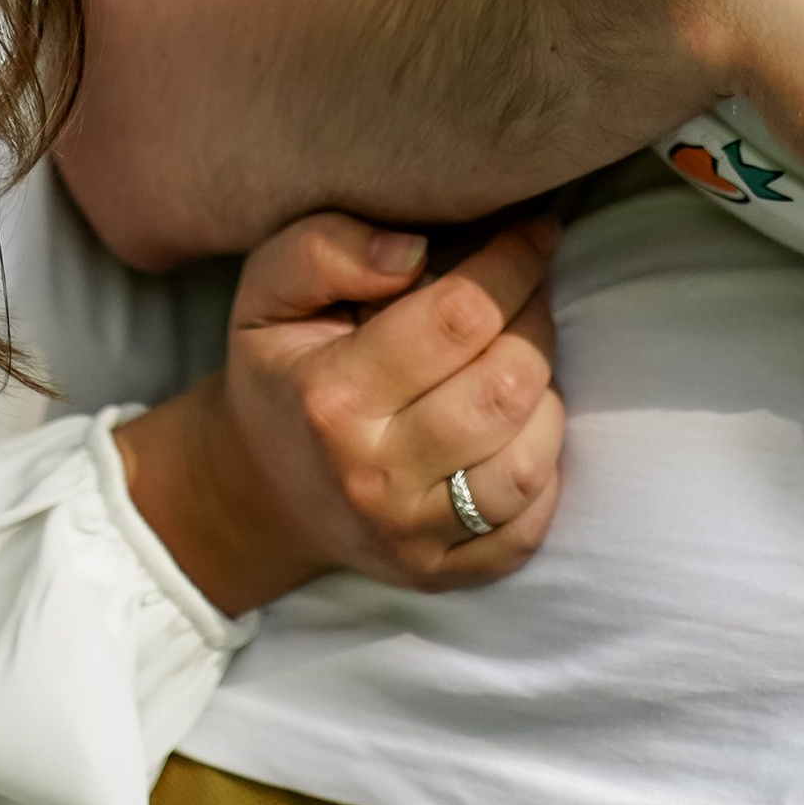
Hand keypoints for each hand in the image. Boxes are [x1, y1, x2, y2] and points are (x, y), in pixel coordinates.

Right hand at [115, 210, 563, 607]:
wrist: (259, 489)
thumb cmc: (282, 369)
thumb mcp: (269, 292)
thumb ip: (327, 249)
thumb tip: (414, 249)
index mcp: (331, 397)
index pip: (461, 316)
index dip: (512, 261)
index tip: (532, 230)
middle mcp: (374, 476)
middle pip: (507, 383)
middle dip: (534, 318)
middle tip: (522, 290)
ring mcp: (412, 536)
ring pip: (531, 456)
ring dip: (544, 391)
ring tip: (516, 355)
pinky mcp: (444, 574)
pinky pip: (530, 522)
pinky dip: (543, 465)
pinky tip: (517, 424)